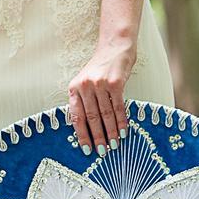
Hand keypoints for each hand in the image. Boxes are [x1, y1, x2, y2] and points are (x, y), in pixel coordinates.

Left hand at [68, 38, 136, 155]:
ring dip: (110, 132)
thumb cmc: (101, 68)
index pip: (76, 116)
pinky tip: (123, 132)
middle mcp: (85, 86)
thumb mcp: (86, 82)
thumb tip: (88, 128)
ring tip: (114, 145)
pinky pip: (118, 107)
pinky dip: (121, 121)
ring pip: (105, 115)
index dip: (81, 134)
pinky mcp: (115, 83)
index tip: (86, 149)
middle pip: (91, 118)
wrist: (115, 47)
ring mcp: (100, 84)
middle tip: (102, 151)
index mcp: (74, 88)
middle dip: (97, 137)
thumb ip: (84, 100)